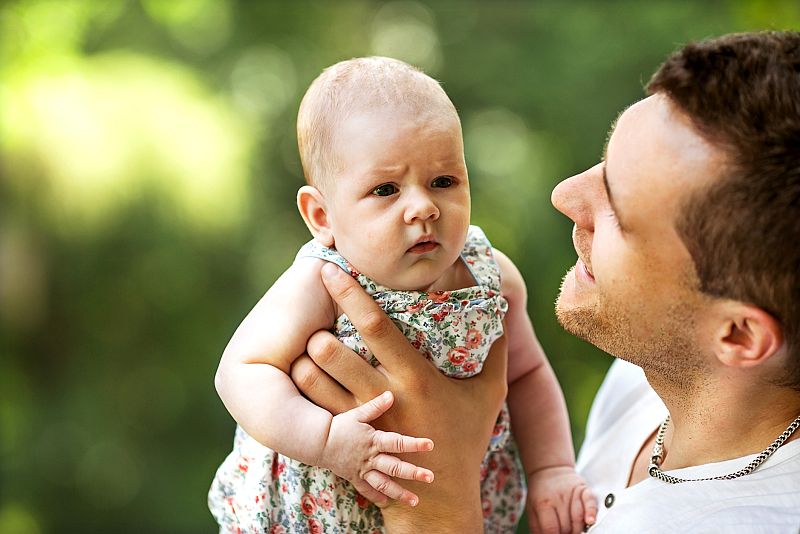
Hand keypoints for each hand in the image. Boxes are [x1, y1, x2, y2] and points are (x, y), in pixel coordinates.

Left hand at [290, 263, 507, 532]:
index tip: (331, 269)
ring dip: (305, 356)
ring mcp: (359, 419)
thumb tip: (502, 306)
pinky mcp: (344, 438)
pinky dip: (303, 383)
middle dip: (316, 327)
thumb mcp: (490, 393)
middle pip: (333, 351)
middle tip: (312, 313)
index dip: (351, 294)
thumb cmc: (465, 439)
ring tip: (306, 343)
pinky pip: (310, 405)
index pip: (376, 326)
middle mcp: (383, 396)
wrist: (439, 500)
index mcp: (416, 378)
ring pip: (313, 377)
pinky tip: (306, 372)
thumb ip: (496, 348)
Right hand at [317, 390, 433, 506]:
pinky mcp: (355, 477)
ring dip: (400, 493)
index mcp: (373, 441)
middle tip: (430, 477)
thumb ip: (375, 406)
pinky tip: (388, 502)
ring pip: (383, 484)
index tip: (430, 445)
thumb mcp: (357, 413)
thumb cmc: (340, 425)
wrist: (318, 441)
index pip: (398, 442)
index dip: (414, 443)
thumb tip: (391, 394)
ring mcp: (363, 470)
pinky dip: (377, 497)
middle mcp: (370, 458)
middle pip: (394, 467)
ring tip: (415, 501)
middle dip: (413, 473)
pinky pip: (367, 490)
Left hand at [526, 466, 596, 533]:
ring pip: (579, 519)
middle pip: (566, 527)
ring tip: (572, 530)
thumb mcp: (532, 510)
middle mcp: (558, 498)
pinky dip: (591, 513)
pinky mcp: (584, 489)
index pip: (551, 529)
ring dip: (577, 529)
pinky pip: (591, 503)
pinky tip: (589, 521)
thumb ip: (538, 528)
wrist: (549, 470)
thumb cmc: (540, 494)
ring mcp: (572, 493)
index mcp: (542, 503)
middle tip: (562, 531)